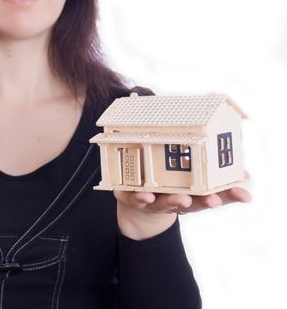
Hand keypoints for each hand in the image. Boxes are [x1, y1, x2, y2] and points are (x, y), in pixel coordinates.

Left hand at [114, 185, 251, 239]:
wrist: (136, 203)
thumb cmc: (167, 187)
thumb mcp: (191, 184)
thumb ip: (215, 179)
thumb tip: (247, 175)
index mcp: (189, 196)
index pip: (211, 197)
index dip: (225, 197)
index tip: (242, 195)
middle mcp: (172, 200)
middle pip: (190, 203)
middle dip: (202, 201)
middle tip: (212, 199)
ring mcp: (153, 200)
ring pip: (165, 202)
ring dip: (174, 201)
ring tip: (182, 198)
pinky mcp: (131, 198)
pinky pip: (136, 198)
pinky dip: (141, 197)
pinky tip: (145, 194)